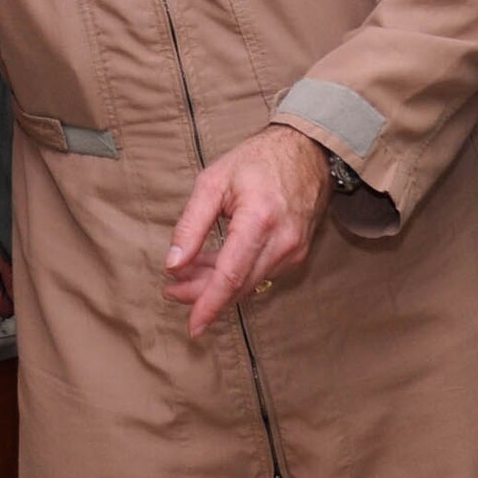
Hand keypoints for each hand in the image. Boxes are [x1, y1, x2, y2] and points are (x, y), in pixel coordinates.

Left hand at [162, 125, 330, 335]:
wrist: (305, 152)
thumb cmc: (254, 161)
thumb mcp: (212, 182)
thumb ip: (191, 224)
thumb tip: (173, 264)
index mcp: (259, 221)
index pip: (231, 275)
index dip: (208, 302)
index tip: (192, 324)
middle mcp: (283, 242)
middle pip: (239, 285)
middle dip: (203, 295)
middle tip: (172, 291)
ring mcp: (294, 250)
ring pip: (249, 283)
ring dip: (216, 286)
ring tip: (184, 279)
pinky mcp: (296, 253)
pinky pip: (261, 274)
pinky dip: (235, 276)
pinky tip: (211, 269)